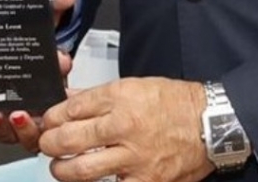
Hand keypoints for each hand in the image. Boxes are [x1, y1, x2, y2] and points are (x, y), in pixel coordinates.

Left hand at [38, 77, 209, 181]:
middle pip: (70, 138)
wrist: (211, 124)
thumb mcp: (134, 86)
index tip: (47, 121)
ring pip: (83, 170)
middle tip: (47, 145)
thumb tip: (67, 101)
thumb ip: (97, 96)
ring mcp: (135, 159)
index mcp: (121, 98)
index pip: (72, 108)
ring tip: (60, 166)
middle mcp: (125, 127)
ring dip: (63, 170)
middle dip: (50, 143)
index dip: (53, 117)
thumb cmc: (176, 103)